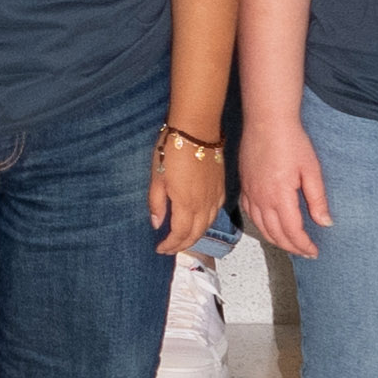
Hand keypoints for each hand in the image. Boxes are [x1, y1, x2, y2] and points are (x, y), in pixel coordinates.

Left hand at [145, 133, 228, 256]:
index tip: (160, 248)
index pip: (180, 234)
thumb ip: (157, 203)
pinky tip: (199, 220)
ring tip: (182, 238)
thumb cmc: (171, 149)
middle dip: (182, 245)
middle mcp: (204, 205)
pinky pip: (215, 212)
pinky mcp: (221, 187)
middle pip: (195, 234)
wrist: (196, 129)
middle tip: (169, 248)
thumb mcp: (157, 176)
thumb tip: (157, 224)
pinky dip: (206, 222)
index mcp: (186, 204)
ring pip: (207, 225)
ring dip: (195, 235)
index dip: (170, 245)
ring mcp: (214, 196)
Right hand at [239, 113, 328, 260]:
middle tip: (306, 252)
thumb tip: (325, 223)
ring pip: (261, 227)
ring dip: (276, 240)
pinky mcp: (244, 185)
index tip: (315, 252)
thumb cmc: (292, 141)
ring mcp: (250, 193)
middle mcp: (261, 199)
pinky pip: (250, 214)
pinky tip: (270, 226)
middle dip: (292, 247)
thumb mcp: (312, 170)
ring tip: (290, 244)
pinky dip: (261, 226)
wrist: (267, 120)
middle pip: (275, 234)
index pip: (292, 232)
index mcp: (280, 197)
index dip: (304, 245)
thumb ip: (317, 199)